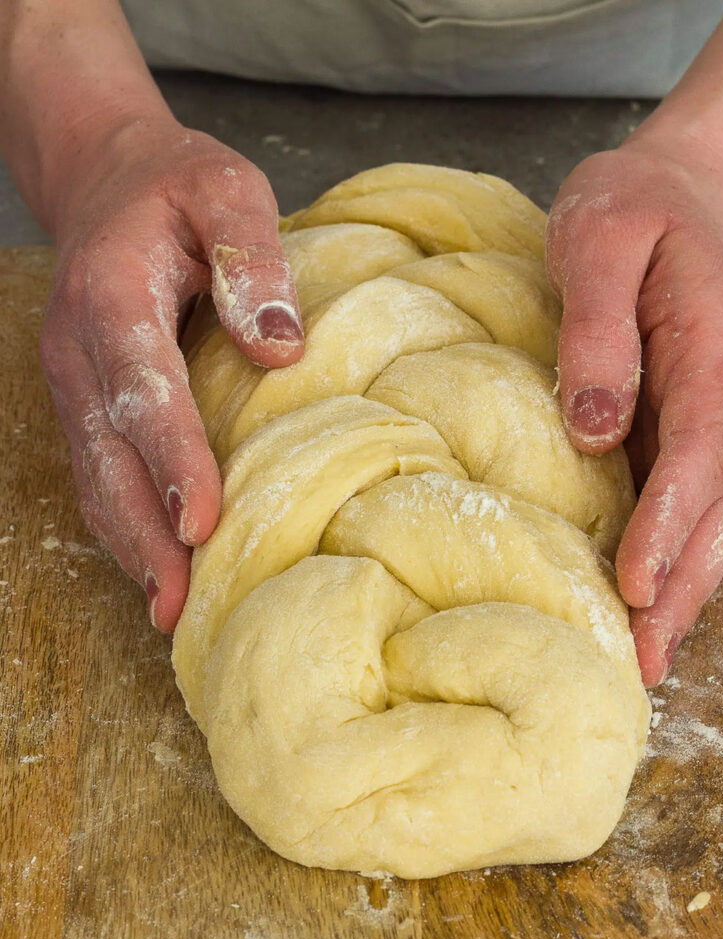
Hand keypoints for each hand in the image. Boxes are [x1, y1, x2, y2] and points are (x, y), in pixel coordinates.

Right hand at [38, 114, 303, 630]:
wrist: (106, 179)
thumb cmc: (174, 186)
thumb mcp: (225, 190)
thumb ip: (252, 256)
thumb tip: (282, 345)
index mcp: (113, 294)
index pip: (143, 389)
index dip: (172, 459)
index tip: (202, 521)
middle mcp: (80, 347)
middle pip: (106, 453)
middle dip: (144, 532)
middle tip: (179, 603)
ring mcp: (74, 378)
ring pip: (95, 474)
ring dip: (130, 544)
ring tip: (169, 609)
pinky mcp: (85, 398)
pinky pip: (98, 469)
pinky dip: (123, 521)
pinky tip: (154, 563)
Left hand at [546, 138, 722, 685]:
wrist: (677, 195)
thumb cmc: (632, 210)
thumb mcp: (600, 241)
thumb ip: (598, 328)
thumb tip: (594, 429)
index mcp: (712, 351)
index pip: (697, 452)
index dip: (668, 524)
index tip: (634, 585)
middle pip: (714, 509)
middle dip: (680, 588)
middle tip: (641, 661)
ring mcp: (715, 421)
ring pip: (710, 521)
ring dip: (681, 591)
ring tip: (644, 658)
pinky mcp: (690, 432)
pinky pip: (690, 506)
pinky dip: (672, 560)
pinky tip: (645, 605)